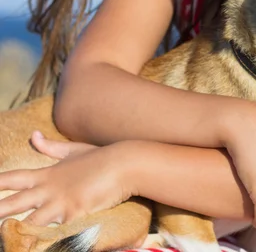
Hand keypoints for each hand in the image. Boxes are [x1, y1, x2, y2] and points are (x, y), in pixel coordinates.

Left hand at [0, 132, 133, 225]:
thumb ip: (51, 147)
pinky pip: (54, 232)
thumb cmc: (101, 157)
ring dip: (16, 230)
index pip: (15, 178)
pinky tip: (35, 243)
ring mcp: (60, 203)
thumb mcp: (74, 150)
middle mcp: (49, 189)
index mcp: (48, 174)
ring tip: (5, 236)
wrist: (124, 163)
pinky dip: (44, 238)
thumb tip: (34, 135)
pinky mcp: (74, 215)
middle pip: (14, 203)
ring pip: (29, 223)